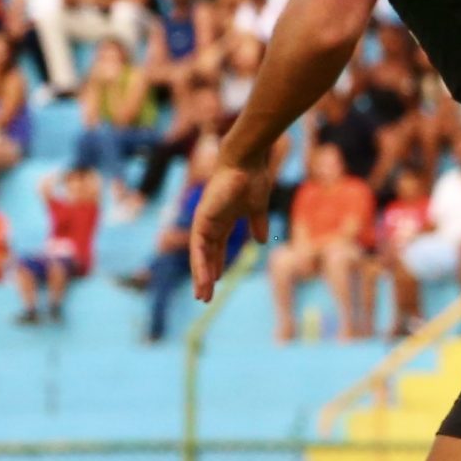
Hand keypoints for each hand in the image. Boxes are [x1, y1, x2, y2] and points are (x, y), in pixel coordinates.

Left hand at [190, 155, 271, 299]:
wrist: (246, 163)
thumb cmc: (253, 180)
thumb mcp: (257, 208)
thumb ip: (257, 224)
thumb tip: (261, 241)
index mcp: (222, 221)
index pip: (216, 249)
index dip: (216, 265)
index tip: (217, 281)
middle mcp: (210, 223)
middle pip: (205, 256)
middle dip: (206, 277)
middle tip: (205, 297)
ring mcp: (205, 221)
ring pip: (200, 255)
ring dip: (201, 276)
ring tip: (203, 295)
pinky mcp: (202, 219)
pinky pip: (199, 247)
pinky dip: (201, 264)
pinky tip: (205, 279)